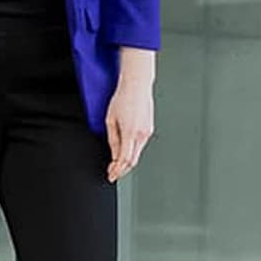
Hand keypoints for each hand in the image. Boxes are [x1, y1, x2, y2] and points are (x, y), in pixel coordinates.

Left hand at [105, 48, 155, 182]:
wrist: (137, 85)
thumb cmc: (122, 98)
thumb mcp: (110, 119)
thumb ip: (112, 139)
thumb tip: (114, 154)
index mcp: (130, 132)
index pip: (124, 159)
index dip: (117, 170)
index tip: (111, 175)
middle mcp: (141, 134)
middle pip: (133, 160)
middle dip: (122, 169)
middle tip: (113, 173)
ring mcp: (147, 132)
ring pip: (137, 153)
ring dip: (127, 161)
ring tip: (116, 164)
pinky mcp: (149, 129)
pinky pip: (140, 145)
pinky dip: (132, 151)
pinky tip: (125, 150)